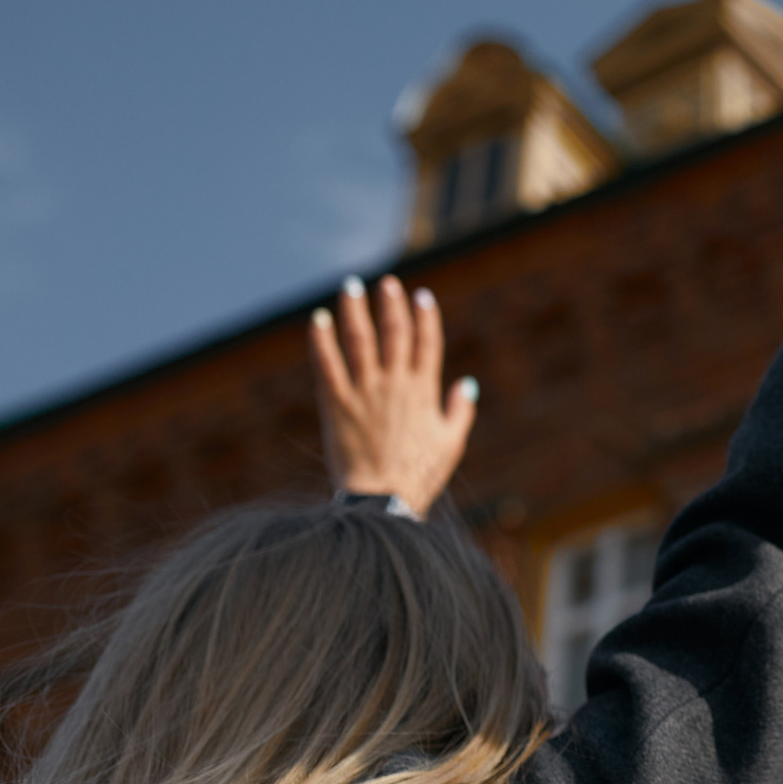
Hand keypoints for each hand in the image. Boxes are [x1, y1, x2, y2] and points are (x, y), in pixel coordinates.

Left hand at [309, 274, 477, 514]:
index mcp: (423, 392)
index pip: (426, 343)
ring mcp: (363, 391)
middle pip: (393, 332)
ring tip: (351, 287)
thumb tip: (465, 383)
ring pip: (358, 339)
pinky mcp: (335, 403)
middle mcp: (394, 384)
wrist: (382, 501)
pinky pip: (326, 364)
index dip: (424, 316)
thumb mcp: (451, 444)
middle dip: (390, 304)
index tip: (420, 295)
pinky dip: (320, 340)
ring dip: (354, 310)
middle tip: (386, 282)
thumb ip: (459, 411)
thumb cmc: (419, 476)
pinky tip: (317, 320)